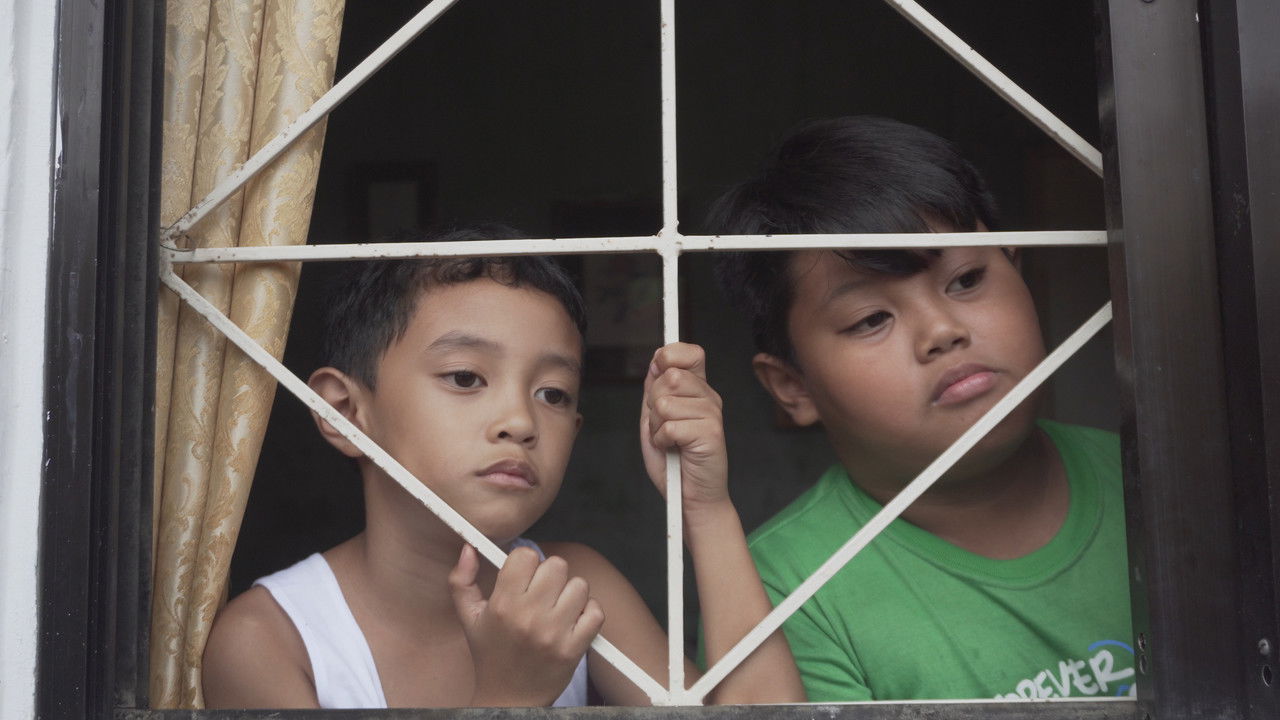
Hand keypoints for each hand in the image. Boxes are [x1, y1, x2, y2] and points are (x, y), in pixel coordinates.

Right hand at [449, 545, 603, 705]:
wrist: (508, 700)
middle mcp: (529, 617)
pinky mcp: (574, 649)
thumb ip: (461, 579)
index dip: (526, 562)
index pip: (526, 555)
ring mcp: (554, 634)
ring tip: (557, 608)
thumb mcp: (469, 617)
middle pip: (557, 565)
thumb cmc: (490, 654)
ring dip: (571, 593)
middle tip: (542, 592)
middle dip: (550, 575)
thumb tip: (469, 548)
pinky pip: (595, 612)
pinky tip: (572, 621)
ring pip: (579, 585)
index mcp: (502, 605)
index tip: (523, 575)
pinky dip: (588, 613)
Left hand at [639, 343, 729, 512]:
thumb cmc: (674, 462)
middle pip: (670, 377)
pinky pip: (670, 426)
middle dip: (654, 404)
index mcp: (698, 391)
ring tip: (669, 440)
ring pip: (665, 402)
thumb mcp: (656, 421)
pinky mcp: (711, 433)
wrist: (691, 499)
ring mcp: (713, 414)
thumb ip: (655, 391)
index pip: (690, 352)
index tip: (659, 372)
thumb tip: (656, 361)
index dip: (669, 355)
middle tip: (663, 426)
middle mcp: (709, 398)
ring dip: (657, 426)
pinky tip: (674, 450)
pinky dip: (662, 441)